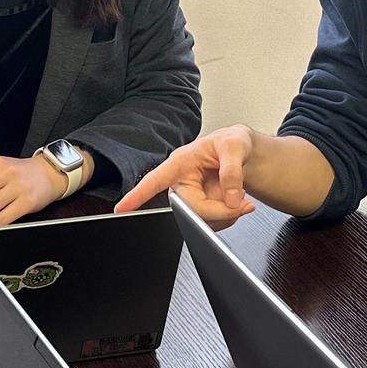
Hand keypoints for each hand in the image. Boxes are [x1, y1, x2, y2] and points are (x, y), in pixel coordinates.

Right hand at [114, 125, 258, 228]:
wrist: (244, 154)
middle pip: (188, 209)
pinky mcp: (201, 209)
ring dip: (225, 214)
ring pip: (200, 221)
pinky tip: (235, 204)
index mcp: (180, 162)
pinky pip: (211, 224)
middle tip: (240, 202)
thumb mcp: (235, 146)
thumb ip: (232, 171)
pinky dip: (228, 217)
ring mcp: (191, 197)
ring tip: (238, 196)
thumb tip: (230, 197)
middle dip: (218, 210)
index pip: (155, 180)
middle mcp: (181, 182)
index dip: (137, 195)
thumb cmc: (232, 143)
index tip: (122, 208)